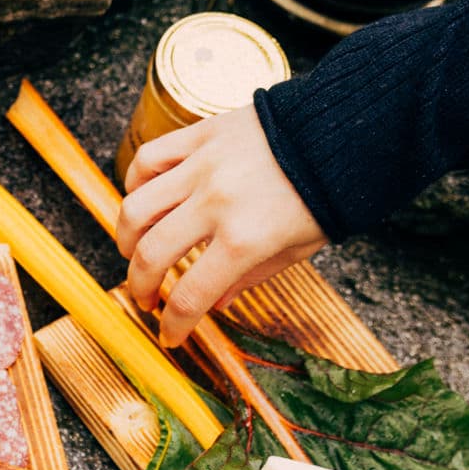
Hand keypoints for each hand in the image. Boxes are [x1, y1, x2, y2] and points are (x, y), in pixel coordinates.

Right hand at [117, 107, 327, 345]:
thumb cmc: (325, 195)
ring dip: (125, 238)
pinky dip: (135, 183)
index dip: (173, 325)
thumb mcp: (297, 249)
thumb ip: (252, 277)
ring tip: (133, 251)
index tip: (169, 336)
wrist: (343, 133)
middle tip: (145, 297)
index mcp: (245, 240)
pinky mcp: (200, 135)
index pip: (190, 296)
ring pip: (137, 207)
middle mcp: (216, 204)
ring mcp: (203, 166)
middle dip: (140, 286)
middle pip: (151, 255)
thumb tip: (215, 305)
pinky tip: (142, 199)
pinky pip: (148, 158)